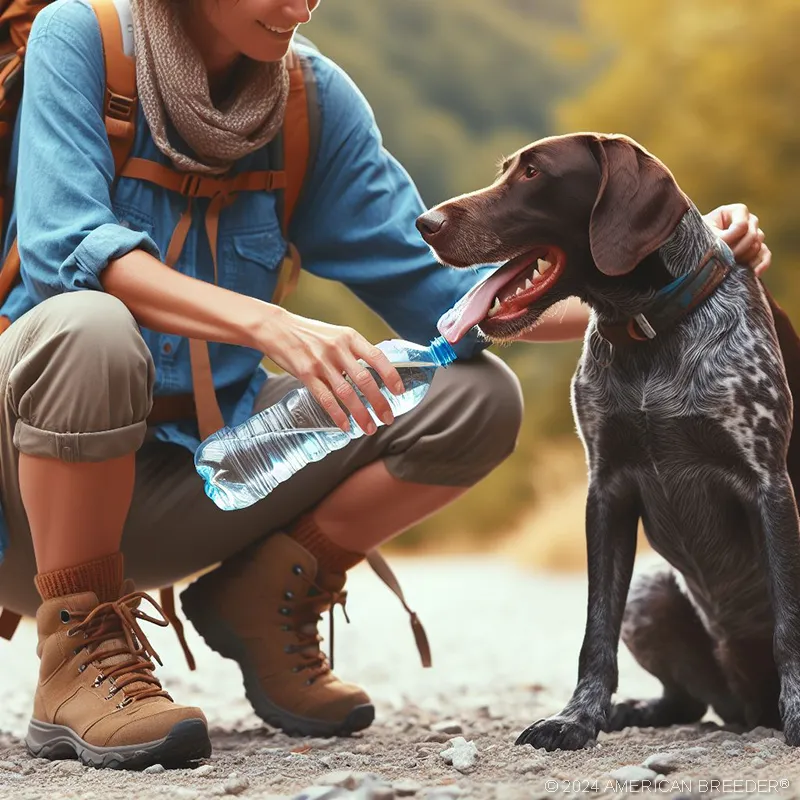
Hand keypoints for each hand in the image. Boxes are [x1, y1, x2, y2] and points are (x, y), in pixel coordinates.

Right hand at [258, 308, 404, 434]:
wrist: (277, 328)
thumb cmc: (310, 333)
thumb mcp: (337, 334)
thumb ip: (354, 351)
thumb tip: (373, 373)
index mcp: (350, 337)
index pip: (377, 357)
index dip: (391, 376)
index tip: (399, 392)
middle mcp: (338, 349)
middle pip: (365, 380)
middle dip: (379, 403)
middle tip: (388, 418)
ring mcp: (321, 362)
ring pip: (346, 393)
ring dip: (361, 414)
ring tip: (369, 428)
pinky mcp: (306, 374)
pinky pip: (325, 399)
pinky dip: (338, 415)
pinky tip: (346, 426)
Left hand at [704, 203, 770, 275]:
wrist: (697, 249)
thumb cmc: (699, 237)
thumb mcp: (706, 234)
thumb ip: (720, 239)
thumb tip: (731, 250)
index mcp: (736, 211)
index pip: (742, 225)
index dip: (732, 237)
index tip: (718, 246)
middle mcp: (749, 221)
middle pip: (753, 235)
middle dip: (738, 249)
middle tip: (725, 259)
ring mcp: (755, 235)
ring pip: (757, 245)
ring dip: (744, 257)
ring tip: (730, 265)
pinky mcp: (757, 249)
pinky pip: (765, 255)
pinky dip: (761, 264)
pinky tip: (755, 273)